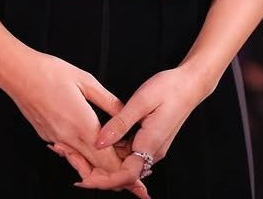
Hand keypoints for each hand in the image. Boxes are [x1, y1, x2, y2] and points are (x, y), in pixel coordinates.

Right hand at [0, 47, 149, 196]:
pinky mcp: (48, 136)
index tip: (141, 176)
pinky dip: (85, 158)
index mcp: (82, 125)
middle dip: (118, 177)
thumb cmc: (49, 71)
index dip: (126, 170)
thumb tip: (125, 113)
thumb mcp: (85, 80)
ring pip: (83, 165)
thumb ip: (108, 101)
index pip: (108, 160)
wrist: (17, 73)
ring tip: (118, 169)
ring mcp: (56, 139)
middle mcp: (68, 138)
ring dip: (101, 170)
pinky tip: (94, 150)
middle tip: (138, 184)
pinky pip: (70, 154)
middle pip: (98, 169)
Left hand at [49, 65, 212, 193]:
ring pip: (124, 162)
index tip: (82, 179)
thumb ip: (119, 123)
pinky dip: (113, 150)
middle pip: (122, 172)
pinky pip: (129, 152)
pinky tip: (100, 139)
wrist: (191, 84)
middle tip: (72, 157)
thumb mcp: (140, 102)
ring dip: (104, 160)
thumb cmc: (169, 88)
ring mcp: (152, 146)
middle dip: (97, 171)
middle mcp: (152, 151)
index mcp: (150, 144)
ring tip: (78, 149)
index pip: (124, 175)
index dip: (102, 180)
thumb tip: (99, 142)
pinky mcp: (150, 140)